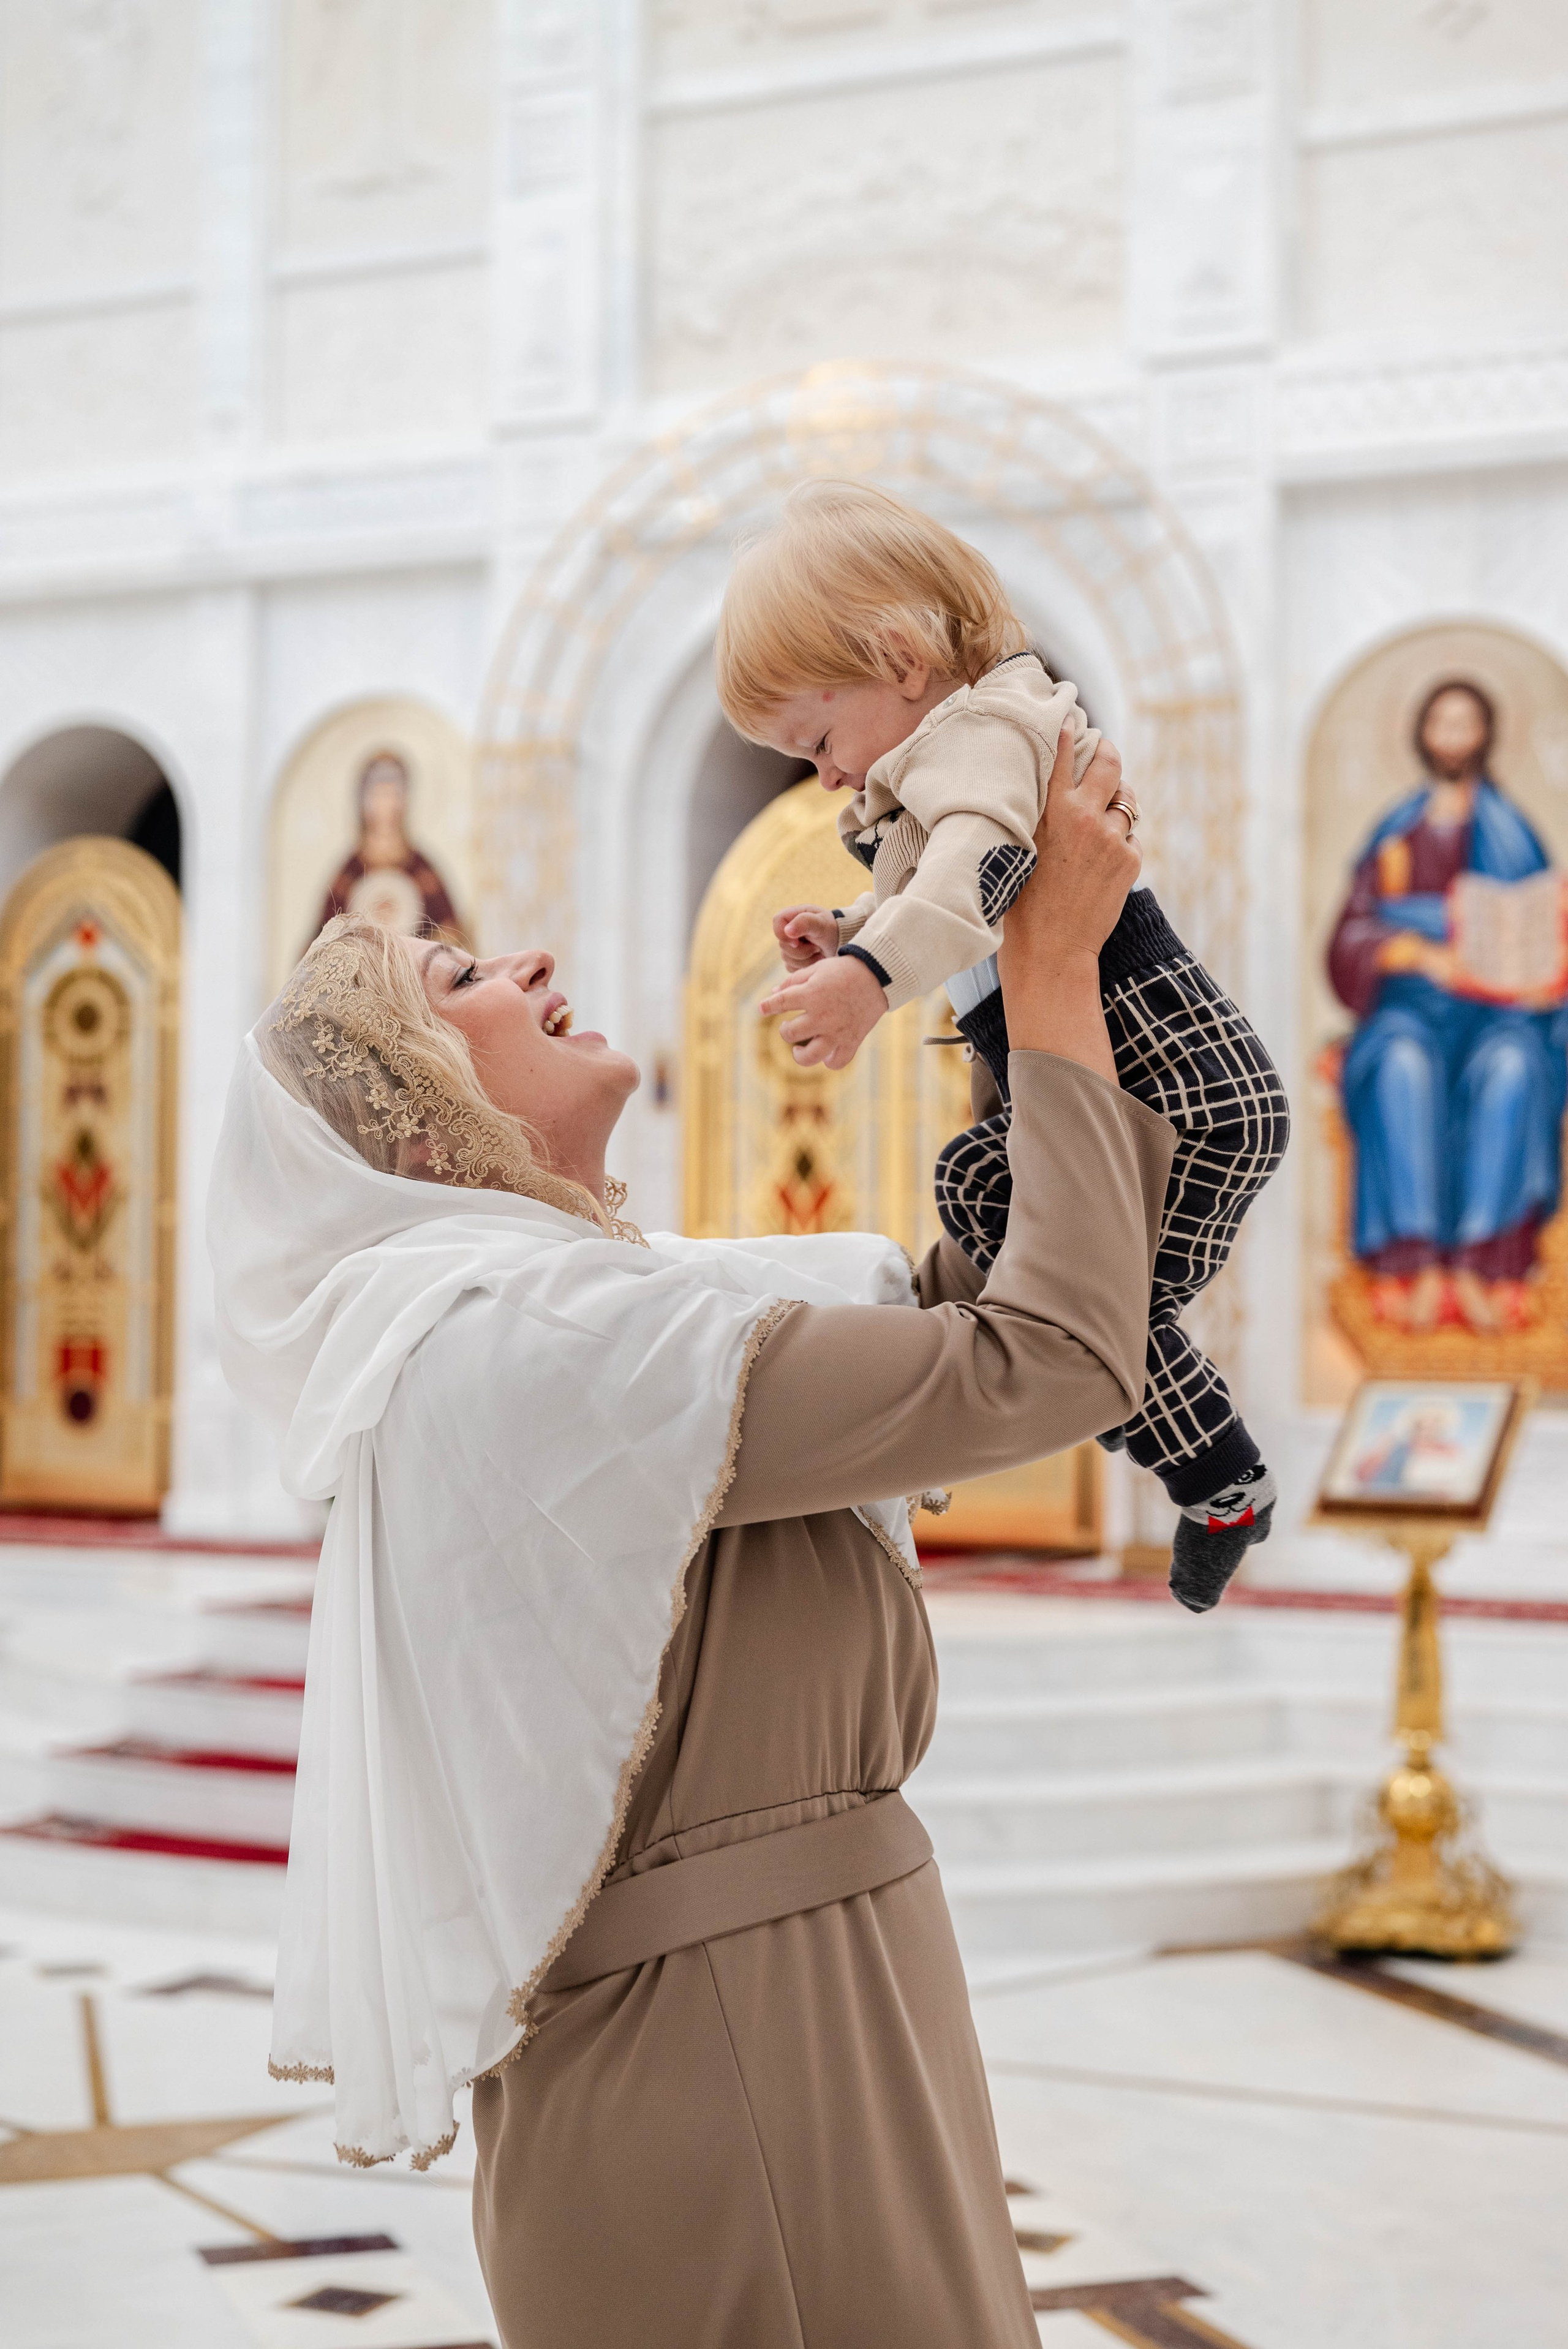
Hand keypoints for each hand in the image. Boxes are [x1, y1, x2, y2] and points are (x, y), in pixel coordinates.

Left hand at [759, 954, 887, 1068]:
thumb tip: (773, 993)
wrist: (879, 975)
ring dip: (800, 1054)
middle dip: (785, 1030)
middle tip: (788, 1025)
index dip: (768, 1007)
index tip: (763, 1009)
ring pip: (809, 1056)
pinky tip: (825, 1053)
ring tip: (798, 1050)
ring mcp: (837, 1032)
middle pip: (790, 1033)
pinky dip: (829, 1060)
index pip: (780, 1003)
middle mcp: (822, 1016)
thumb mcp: (816, 969)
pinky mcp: (852, 1041)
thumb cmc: (844, 970)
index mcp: (811, 994)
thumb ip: (793, 982)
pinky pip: (836, 1062)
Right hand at [773, 905, 839, 970]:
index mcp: (793, 916)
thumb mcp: (821, 924)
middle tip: (817, 946)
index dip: (783, 934)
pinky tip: (816, 959)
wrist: (843, 944)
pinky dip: (806, 966)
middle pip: (783, 945)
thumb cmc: (833, 930)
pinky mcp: (794, 959)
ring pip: (787, 959)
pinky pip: (792, 968)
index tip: (797, 942)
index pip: (777, 921)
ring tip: (819, 952)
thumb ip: (804, 923)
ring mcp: (790, 946)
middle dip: (801, 950)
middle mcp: (789, 930)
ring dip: (806, 959)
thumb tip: (787, 931)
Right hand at [995, 731, 1139, 1083]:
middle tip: (1104, 750)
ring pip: (1125, 803)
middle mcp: (1087, 818)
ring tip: (1101, 817)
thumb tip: (1043, 792)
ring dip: (1115, 805)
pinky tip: (1101, 860)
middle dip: (1108, 753)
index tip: (1072, 718)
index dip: (1070, 734)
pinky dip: (1120, 841)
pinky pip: (1131, 837)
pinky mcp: (1130, 861)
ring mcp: (1114, 839)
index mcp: (1053, 813)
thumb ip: (1035, 818)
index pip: (1065, 757)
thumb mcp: (1017, 852)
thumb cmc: (1021, 907)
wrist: (1051, 952)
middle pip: (1111, 766)